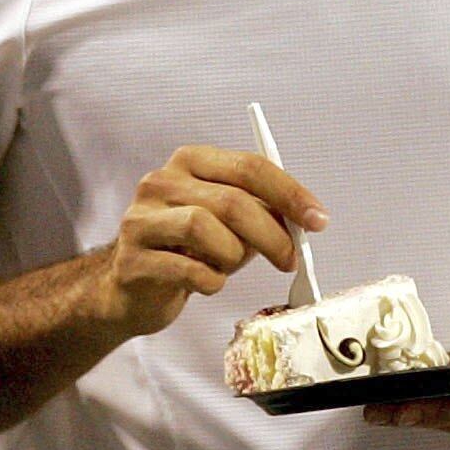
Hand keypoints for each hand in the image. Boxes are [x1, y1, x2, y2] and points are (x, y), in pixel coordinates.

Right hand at [89, 146, 325, 338]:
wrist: (132, 287)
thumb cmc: (188, 250)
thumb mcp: (227, 222)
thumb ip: (259, 212)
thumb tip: (304, 222)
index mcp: (190, 162)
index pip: (249, 166)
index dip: (289, 193)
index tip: (317, 219)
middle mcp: (161, 182)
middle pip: (231, 200)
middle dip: (271, 234)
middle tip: (290, 260)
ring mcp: (142, 219)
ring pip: (205, 228)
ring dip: (232, 256)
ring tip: (228, 267)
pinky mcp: (133, 260)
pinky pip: (189, 270)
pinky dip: (211, 281)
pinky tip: (207, 282)